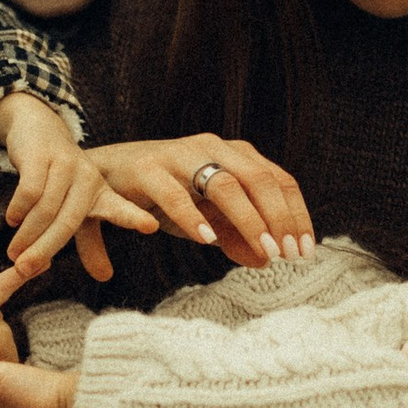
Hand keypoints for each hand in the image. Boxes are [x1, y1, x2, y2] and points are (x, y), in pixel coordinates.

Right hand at [0, 96, 156, 279]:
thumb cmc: (60, 179)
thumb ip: (90, 242)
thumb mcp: (77, 207)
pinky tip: (12, 220)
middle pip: (67, 222)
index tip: (152, 227)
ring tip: (14, 253)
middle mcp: (88, 178)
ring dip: (26, 235)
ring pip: (45, 209)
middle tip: (24, 270)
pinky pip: (29, 192)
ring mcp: (65, 165)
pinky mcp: (41, 156)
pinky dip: (18, 210)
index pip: (120, 209)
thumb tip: (104, 278)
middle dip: (45, 249)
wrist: (38, 129)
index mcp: (101, 193)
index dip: (134, 217)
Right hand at [78, 134, 315, 273]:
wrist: (103, 172)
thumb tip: (264, 261)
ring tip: (263, 250)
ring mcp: (179, 154)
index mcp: (233, 154)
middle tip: (287, 254)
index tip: (304, 250)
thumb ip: (234, 237)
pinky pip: (174, 195)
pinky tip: (206, 240)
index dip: (296, 215)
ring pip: (224, 184)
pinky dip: (192, 218)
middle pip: (258, 179)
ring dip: (248, 220)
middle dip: (278, 218)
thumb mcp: (205, 219)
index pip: (279, 180)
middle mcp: (211, 147)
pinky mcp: (147, 168)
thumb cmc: (161, 194)